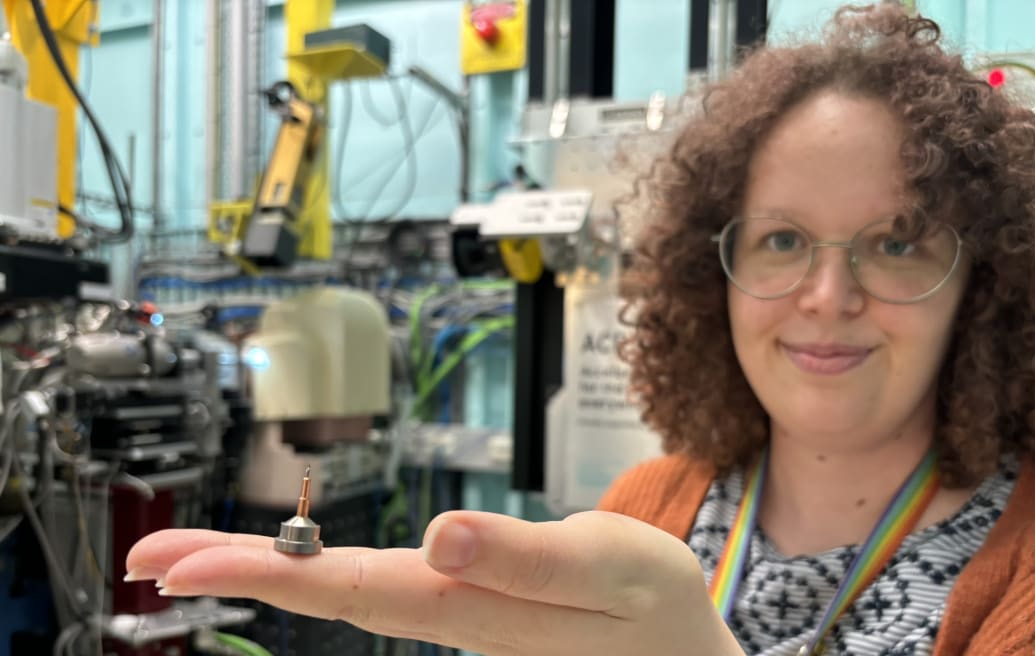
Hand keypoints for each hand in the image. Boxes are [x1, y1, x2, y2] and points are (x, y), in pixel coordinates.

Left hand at [125, 510, 742, 655]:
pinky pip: (385, 594)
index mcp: (477, 607)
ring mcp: (459, 621)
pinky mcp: (472, 611)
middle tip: (151, 557)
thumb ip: (528, 560)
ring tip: (200, 556)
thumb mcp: (612, 572)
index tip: (176, 562)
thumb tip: (440, 537)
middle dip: (237, 573)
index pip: (348, 585)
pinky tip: (302, 569)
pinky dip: (326, 576)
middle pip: (329, 594)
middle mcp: (453, 619)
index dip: (260, 571)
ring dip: (272, 572)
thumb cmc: (656, 612)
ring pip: (350, 594)